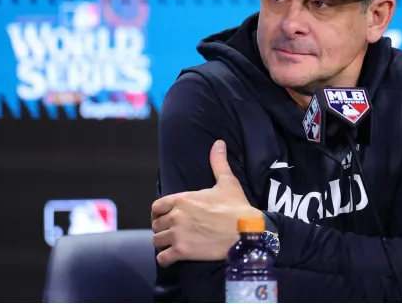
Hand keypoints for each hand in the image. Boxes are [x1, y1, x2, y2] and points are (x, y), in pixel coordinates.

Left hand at [150, 140, 261, 266]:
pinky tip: (173, 257)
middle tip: (173, 232)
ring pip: (157, 241)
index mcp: (182, 199)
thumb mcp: (227, 182)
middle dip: (163, 229)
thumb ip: (218, 162)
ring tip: (173, 245)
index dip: (159, 213)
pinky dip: (166, 259)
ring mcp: (177, 234)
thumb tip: (218, 143)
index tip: (166, 217)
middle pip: (156, 225)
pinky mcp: (182, 252)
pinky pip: (163, 258)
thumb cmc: (236, 207)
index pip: (157, 207)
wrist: (245, 231)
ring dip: (163, 244)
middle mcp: (176, 216)